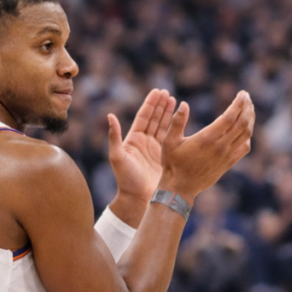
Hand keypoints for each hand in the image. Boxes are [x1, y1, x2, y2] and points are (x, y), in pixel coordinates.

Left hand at [108, 89, 175, 224]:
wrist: (137, 199)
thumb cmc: (125, 179)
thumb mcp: (117, 157)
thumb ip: (114, 137)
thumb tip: (110, 116)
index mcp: (133, 139)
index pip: (144, 117)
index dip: (151, 104)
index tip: (158, 92)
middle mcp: (144, 142)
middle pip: (154, 119)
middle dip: (161, 106)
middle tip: (168, 93)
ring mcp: (155, 149)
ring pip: (163, 127)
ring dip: (168, 114)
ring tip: (175, 101)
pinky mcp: (164, 157)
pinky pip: (171, 139)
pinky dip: (175, 128)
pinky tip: (181, 121)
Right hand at [159, 91, 254, 203]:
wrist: (180, 188)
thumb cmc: (172, 163)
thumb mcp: (169, 141)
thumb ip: (176, 122)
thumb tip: (184, 104)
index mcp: (207, 138)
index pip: (230, 117)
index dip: (239, 103)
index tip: (242, 93)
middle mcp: (220, 147)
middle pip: (242, 124)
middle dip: (247, 108)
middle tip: (247, 97)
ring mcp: (226, 156)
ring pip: (246, 135)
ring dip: (250, 120)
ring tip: (249, 109)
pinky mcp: (228, 164)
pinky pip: (244, 148)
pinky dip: (248, 136)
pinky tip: (245, 129)